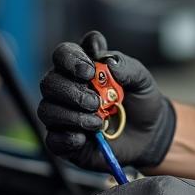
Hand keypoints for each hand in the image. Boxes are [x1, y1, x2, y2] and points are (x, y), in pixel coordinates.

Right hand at [37, 30, 175, 172]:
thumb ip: (127, 68)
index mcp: (83, 68)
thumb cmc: (140, 102)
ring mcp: (63, 115)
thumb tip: (109, 64)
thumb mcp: (141, 80)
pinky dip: (68, 137)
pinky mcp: (63, 140)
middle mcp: (68, 88)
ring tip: (99, 122)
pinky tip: (85, 138)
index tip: (90, 70)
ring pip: (46, 110)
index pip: (64, 53)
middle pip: (49, 82)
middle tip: (96, 102)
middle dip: (71, 91)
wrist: (148, 135)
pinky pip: (53, 139)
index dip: (70, 58)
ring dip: (72, 116)